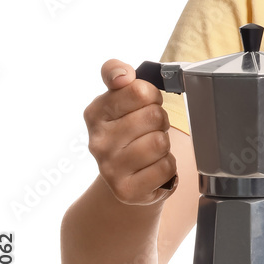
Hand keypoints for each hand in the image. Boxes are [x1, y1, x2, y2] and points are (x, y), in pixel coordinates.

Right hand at [83, 61, 176, 205]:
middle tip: (150, 130)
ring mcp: (110, 168)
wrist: (126, 176)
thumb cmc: (128, 131)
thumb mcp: (120, 97)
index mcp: (95, 113)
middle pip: (154, 116)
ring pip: (160, 142)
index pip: (138, 90)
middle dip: (160, 121)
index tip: (145, 103)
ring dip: (164, 145)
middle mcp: (98, 142)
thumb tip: (121, 74)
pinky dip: (167, 166)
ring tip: (151, 149)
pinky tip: (152, 167)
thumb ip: (117, 73)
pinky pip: (165, 168)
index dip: (151, 96)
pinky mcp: (126, 190)